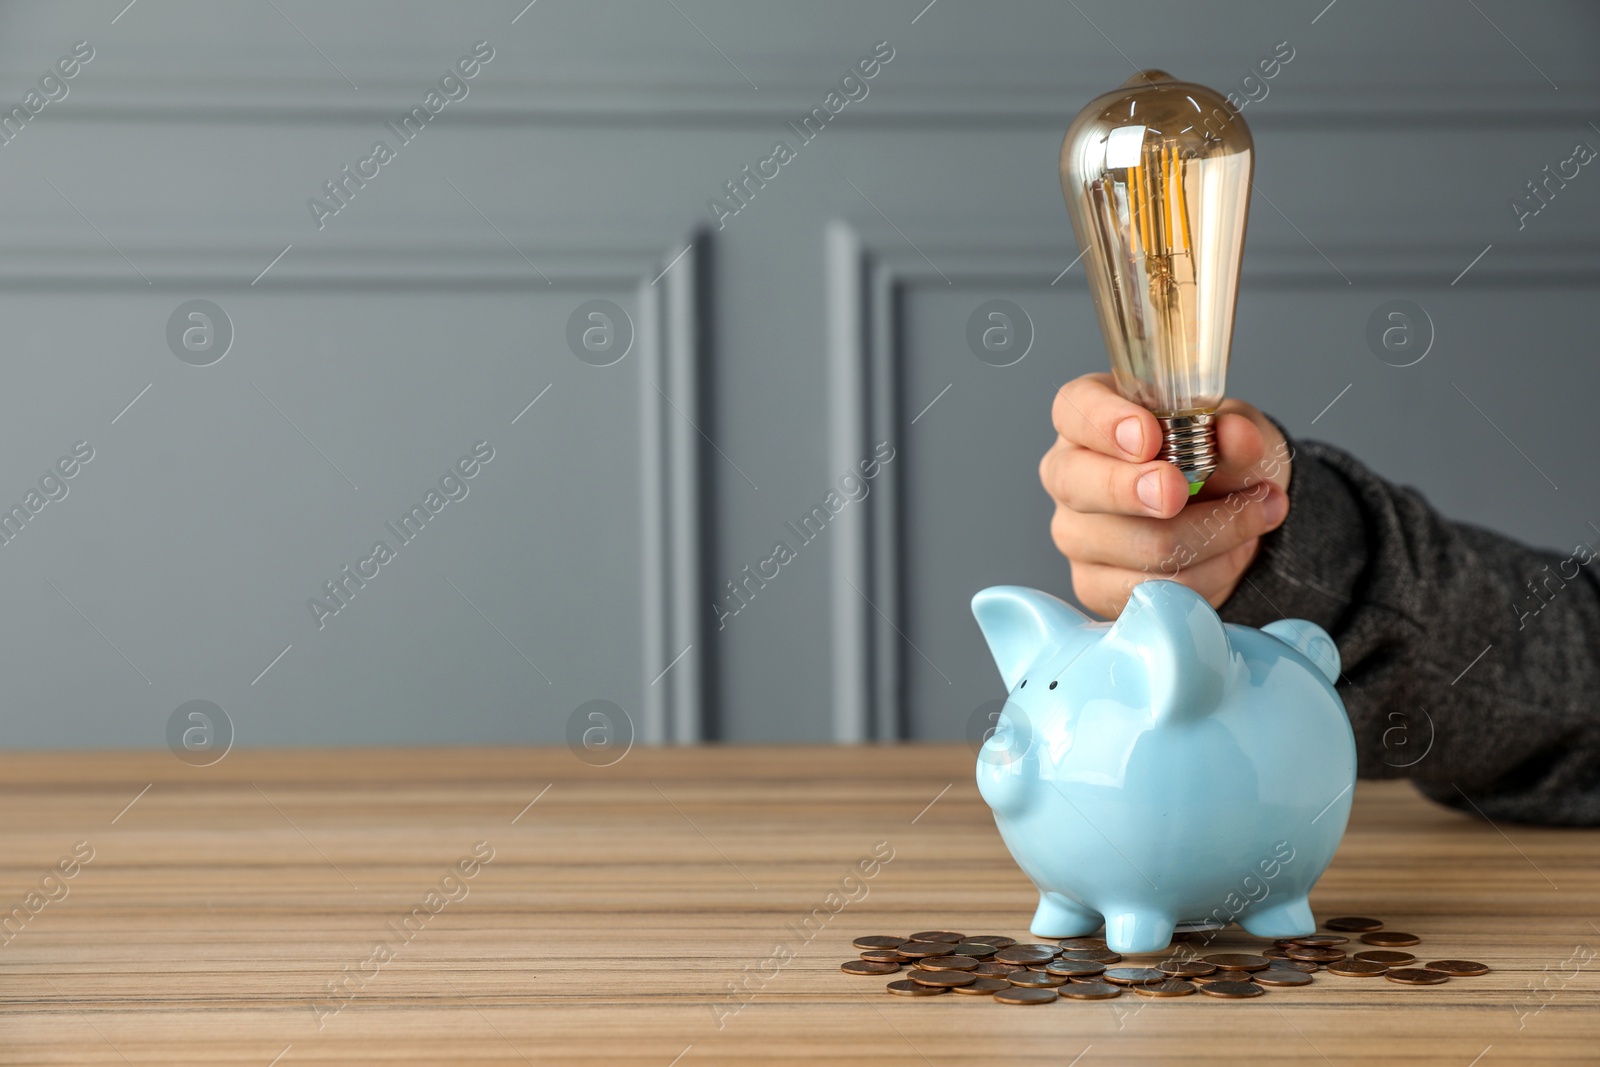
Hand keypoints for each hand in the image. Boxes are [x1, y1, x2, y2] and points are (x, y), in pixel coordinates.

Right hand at [1039, 373, 1292, 617]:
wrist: (1229, 514)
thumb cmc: (1216, 459)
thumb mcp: (1235, 434)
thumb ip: (1236, 432)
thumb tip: (1238, 437)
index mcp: (1089, 419)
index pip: (1074, 409)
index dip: (1104, 422)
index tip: (1148, 436)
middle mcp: (1069, 475)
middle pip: (1077, 483)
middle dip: (1131, 489)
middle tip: (1179, 490)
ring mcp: (1076, 534)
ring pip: (1135, 544)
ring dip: (1211, 532)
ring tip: (1256, 512)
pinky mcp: (1094, 586)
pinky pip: (1154, 589)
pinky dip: (1210, 571)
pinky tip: (1233, 550)